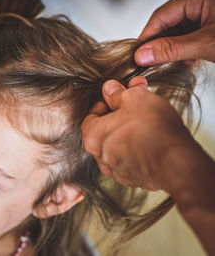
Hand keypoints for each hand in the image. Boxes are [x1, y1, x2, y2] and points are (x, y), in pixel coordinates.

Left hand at [81, 77, 195, 190]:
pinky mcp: (135, 178)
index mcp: (93, 138)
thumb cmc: (153, 130)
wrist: (177, 163)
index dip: (106, 102)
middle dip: (121, 113)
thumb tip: (110, 90)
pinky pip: (132, 157)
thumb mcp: (134, 98)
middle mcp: (101, 157)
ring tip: (148, 117)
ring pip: (119, 143)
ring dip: (130, 129)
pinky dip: (139, 146)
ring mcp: (117, 170)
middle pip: (106, 129)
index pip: (91, 115)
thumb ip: (117, 93)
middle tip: (136, 101)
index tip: (118, 95)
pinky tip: (153, 136)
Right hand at [135, 0, 214, 65]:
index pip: (161, 16)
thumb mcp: (205, 43)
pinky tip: (187, 59)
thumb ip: (172, 49)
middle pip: (168, 24)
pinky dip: (185, 50)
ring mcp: (207, 16)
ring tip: (172, 62)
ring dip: (173, 50)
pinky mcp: (210, 28)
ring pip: (178, 32)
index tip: (138, 55)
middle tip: (151, 62)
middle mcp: (201, 3)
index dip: (147, 37)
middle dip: (160, 45)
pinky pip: (190, 37)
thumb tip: (144, 54)